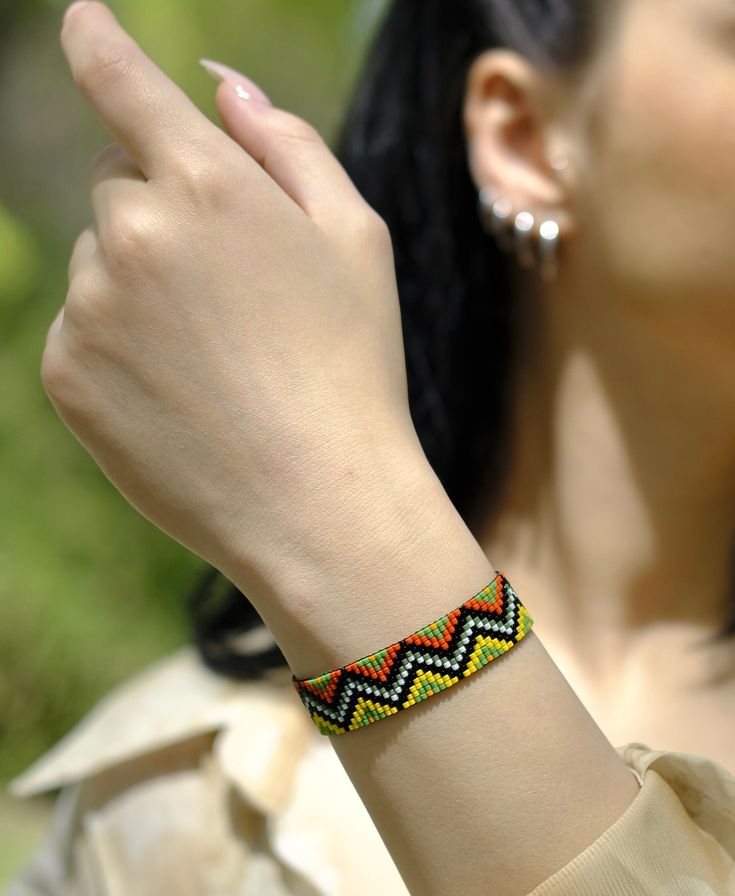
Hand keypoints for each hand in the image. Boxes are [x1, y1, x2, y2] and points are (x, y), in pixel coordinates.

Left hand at [43, 2, 422, 597]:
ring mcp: (89, 307)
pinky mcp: (65, 373)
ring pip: (98, 261)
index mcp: (205, 182)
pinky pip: (81, 331)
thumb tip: (218, 86)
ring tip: (214, 360)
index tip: (79, 22)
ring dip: (139, 285)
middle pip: (115, 181)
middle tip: (230, 290)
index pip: (118, 79)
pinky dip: (118, 349)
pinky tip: (180, 395)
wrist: (318, 505)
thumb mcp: (356, 239)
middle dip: (161, 209)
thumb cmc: (353, 368)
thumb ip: (285, 143)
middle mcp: (130, 231)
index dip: (96, 42)